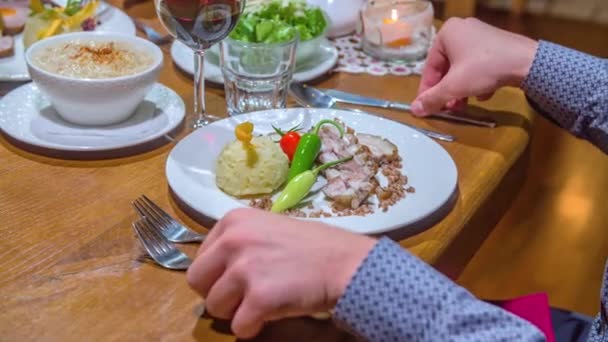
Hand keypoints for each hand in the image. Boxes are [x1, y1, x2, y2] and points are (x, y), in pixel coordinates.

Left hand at [186, 208, 376, 338]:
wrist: (346, 263)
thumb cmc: (313, 246)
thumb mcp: (269, 228)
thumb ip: (240, 242)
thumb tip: (217, 269)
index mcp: (233, 221)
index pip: (200, 258)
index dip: (217, 274)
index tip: (238, 278)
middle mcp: (234, 240)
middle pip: (198, 282)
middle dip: (218, 294)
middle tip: (244, 296)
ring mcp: (245, 269)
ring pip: (215, 307)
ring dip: (236, 311)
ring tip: (263, 302)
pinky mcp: (259, 297)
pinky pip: (238, 326)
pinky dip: (253, 327)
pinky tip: (271, 314)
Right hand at [412, 18, 538, 115]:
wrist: (527, 62)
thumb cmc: (484, 68)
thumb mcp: (454, 87)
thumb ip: (432, 99)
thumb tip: (414, 110)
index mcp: (447, 33)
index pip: (430, 67)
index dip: (427, 90)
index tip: (427, 107)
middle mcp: (462, 30)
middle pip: (447, 68)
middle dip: (447, 91)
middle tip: (448, 109)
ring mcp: (481, 36)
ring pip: (463, 68)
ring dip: (461, 90)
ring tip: (464, 105)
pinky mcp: (496, 45)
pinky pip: (479, 65)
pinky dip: (477, 81)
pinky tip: (484, 94)